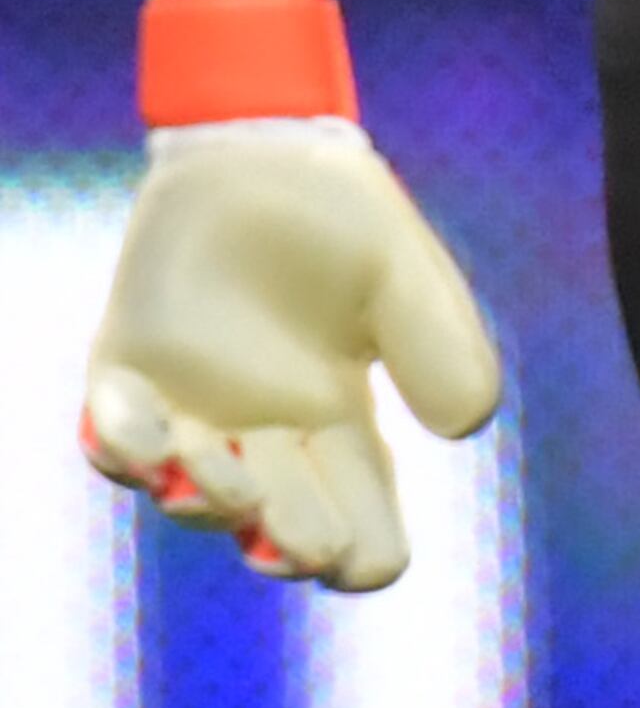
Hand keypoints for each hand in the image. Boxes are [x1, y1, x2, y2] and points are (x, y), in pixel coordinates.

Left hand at [83, 123, 501, 591]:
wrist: (256, 147)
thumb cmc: (340, 214)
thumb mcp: (407, 277)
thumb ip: (442, 349)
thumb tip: (462, 433)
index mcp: (344, 427)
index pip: (363, 534)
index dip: (362, 560)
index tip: (353, 543)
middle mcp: (268, 436)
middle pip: (282, 538)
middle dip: (287, 542)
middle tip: (286, 512)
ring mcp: (194, 409)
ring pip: (193, 502)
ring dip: (206, 499)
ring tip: (216, 462)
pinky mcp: (128, 369)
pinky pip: (110, 440)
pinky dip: (122, 446)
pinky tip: (145, 424)